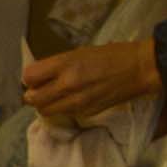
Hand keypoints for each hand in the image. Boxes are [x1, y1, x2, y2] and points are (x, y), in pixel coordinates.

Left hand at [21, 40, 163, 128]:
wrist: (138, 69)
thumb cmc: (110, 55)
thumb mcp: (79, 53)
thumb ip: (57, 66)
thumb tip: (39, 77)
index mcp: (65, 64)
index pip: (29, 77)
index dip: (30, 78)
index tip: (36, 77)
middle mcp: (67, 84)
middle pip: (33, 99)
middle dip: (33, 95)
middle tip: (40, 90)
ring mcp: (77, 101)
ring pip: (46, 111)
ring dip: (46, 105)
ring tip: (55, 96)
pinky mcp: (86, 112)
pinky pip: (65, 114)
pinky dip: (63, 109)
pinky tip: (73, 99)